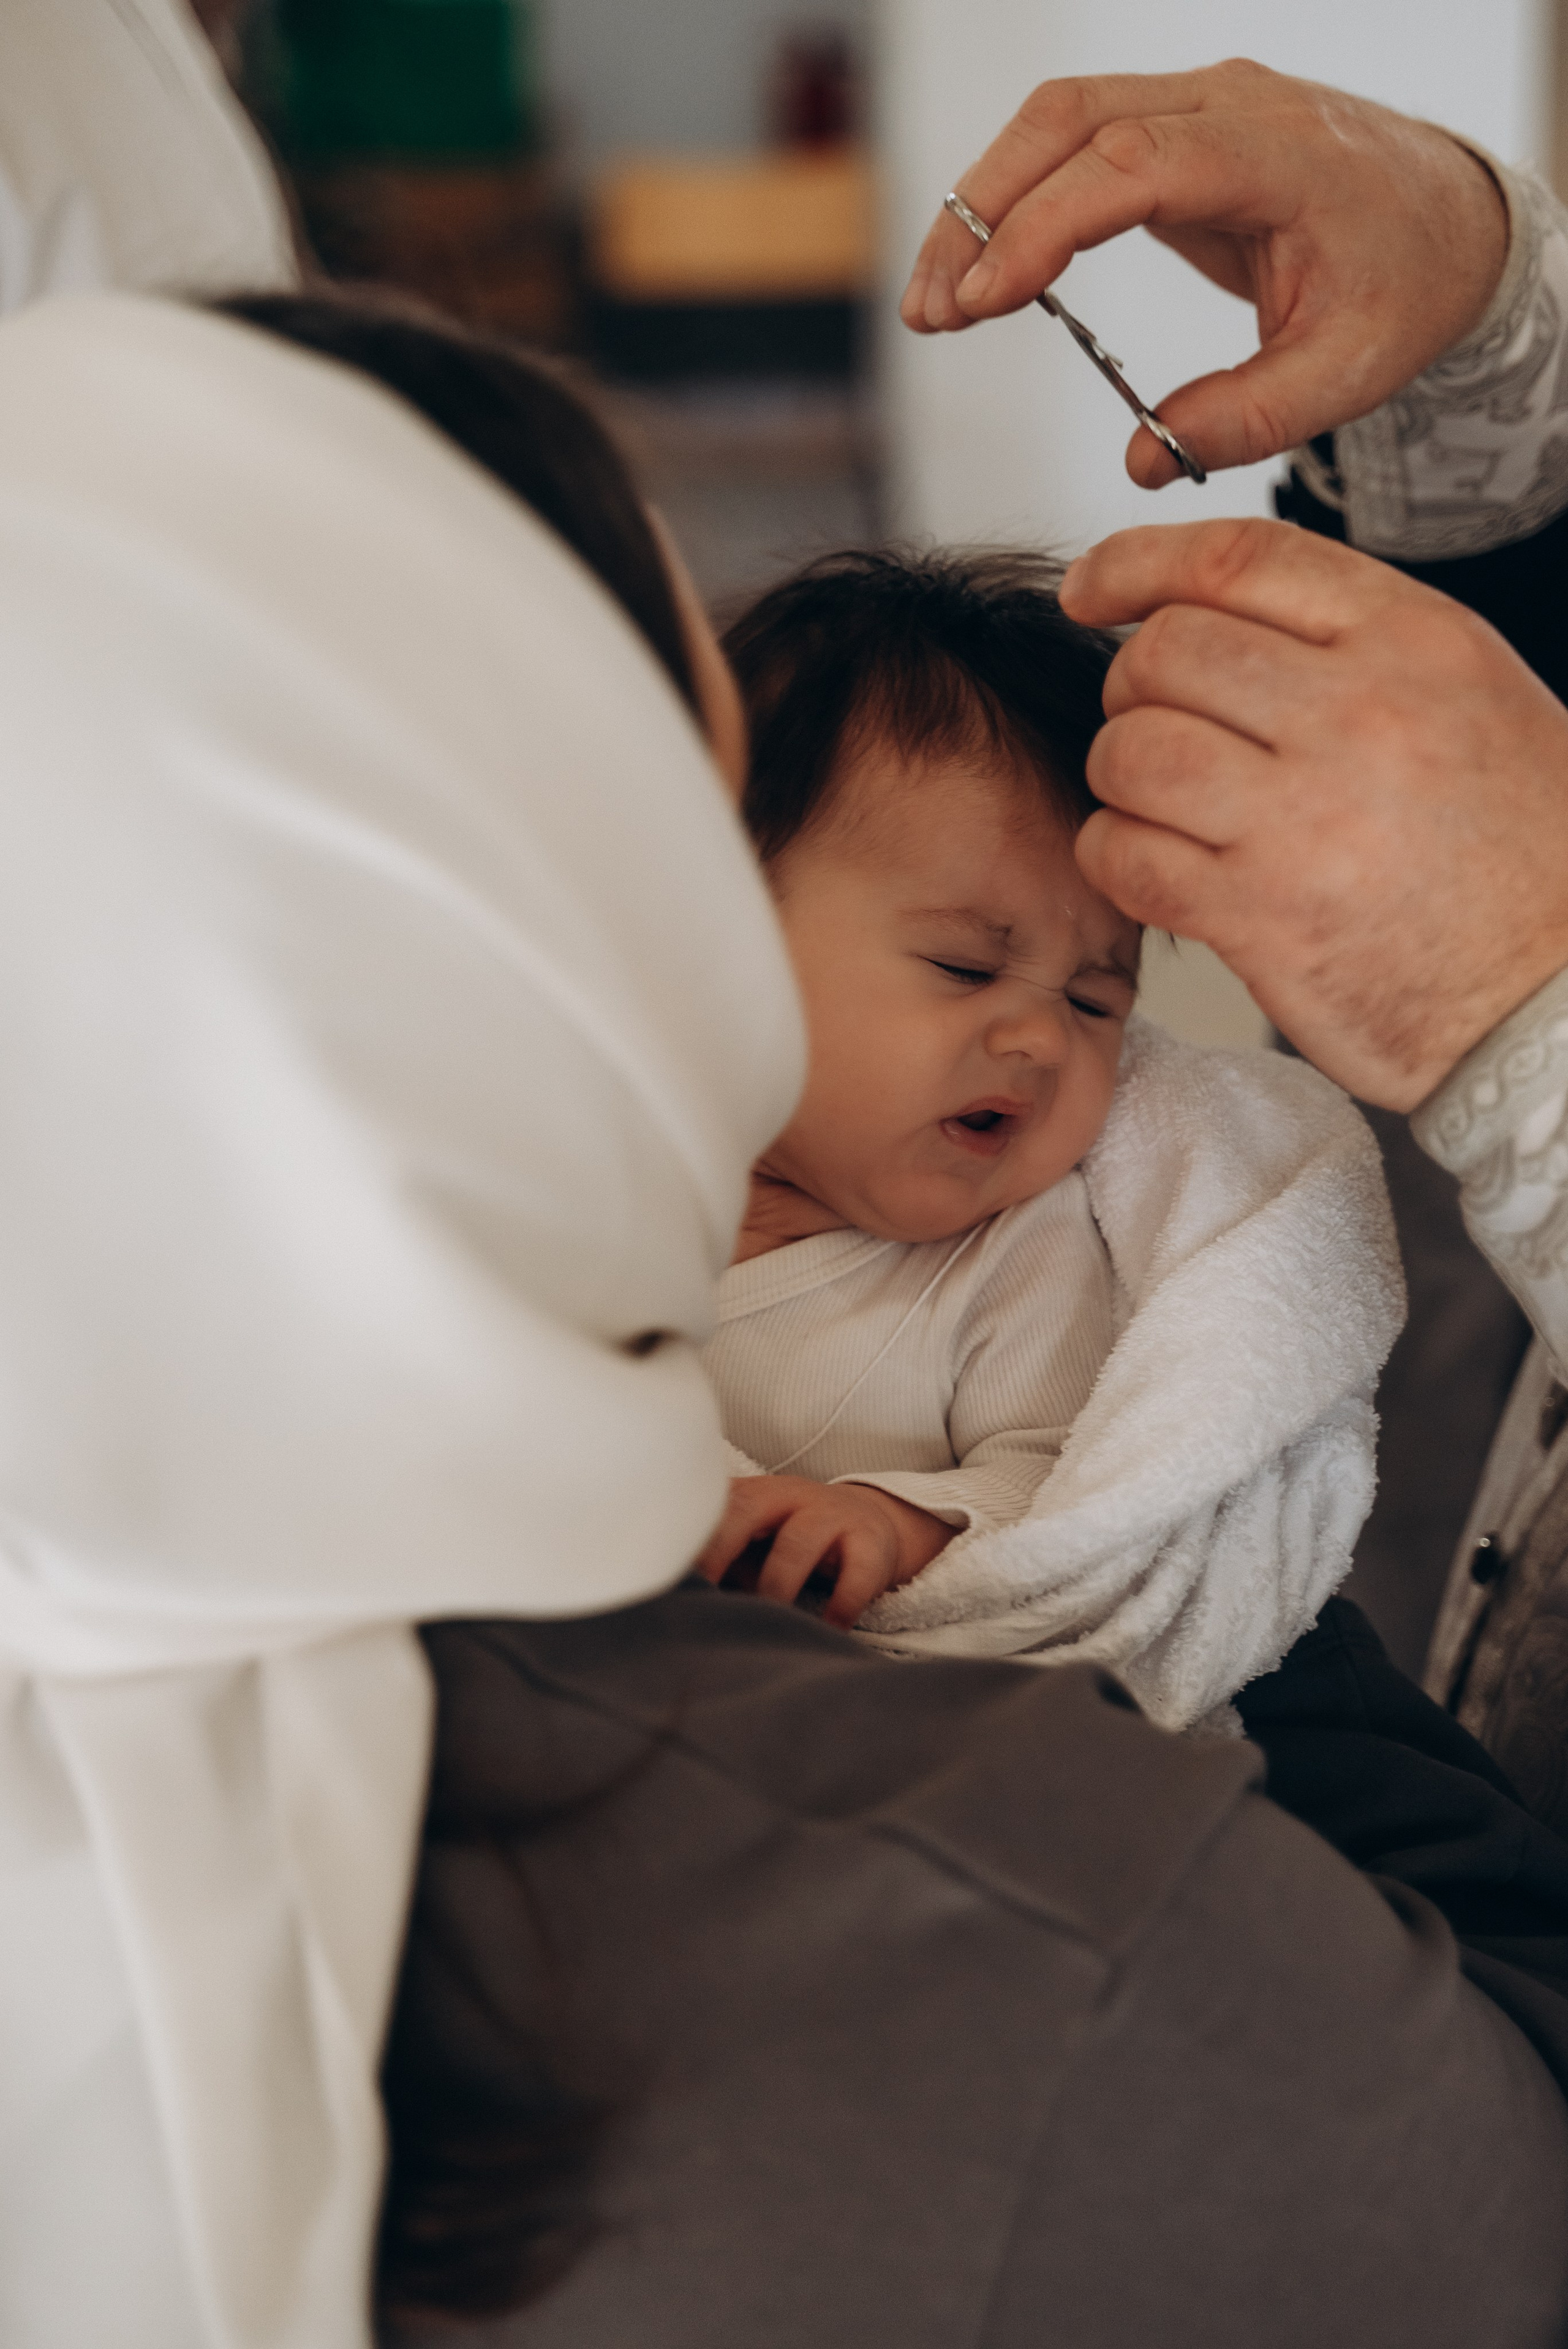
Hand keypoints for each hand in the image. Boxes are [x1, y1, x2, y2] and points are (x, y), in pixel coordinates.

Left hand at [695, 1475, 953, 1627]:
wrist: (871, 1522)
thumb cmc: (792, 1541)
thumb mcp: (754, 1542)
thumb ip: (721, 1563)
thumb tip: (676, 1603)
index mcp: (750, 1495)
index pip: (709, 1507)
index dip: (686, 1541)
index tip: (665, 1579)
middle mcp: (787, 1496)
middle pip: (746, 1510)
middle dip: (718, 1550)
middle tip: (701, 1597)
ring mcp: (831, 1515)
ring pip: (798, 1543)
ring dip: (776, 1587)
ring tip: (763, 1623)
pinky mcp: (871, 1542)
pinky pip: (857, 1573)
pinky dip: (841, 1605)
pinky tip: (827, 1632)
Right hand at [900, 61, 1507, 484]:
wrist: (1452, 220)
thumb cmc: (1405, 287)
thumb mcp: (1347, 374)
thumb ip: (1246, 420)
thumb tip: (1143, 459)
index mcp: (1277, 155)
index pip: (1129, 165)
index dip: (1041, 228)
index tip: (981, 301)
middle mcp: (1228, 103)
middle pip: (1069, 121)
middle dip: (981, 212)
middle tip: (931, 312)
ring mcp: (1196, 103)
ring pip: (1056, 121)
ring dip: (981, 204)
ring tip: (938, 304)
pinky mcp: (1171, 126)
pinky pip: (1072, 141)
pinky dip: (1015, 201)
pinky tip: (984, 275)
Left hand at [1057, 516, 1567, 1108]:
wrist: (1556, 996)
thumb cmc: (1521, 860)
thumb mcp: (1472, 700)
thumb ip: (1355, 646)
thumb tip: (1219, 618)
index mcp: (1414, 641)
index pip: (1236, 559)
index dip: (1135, 564)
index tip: (1090, 589)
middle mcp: (1358, 714)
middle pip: (1163, 652)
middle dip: (1131, 690)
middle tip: (1154, 731)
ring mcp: (1305, 817)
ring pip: (1131, 752)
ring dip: (1120, 778)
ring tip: (1161, 807)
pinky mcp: (1260, 916)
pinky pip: (1126, 855)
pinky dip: (1115, 857)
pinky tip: (1152, 868)